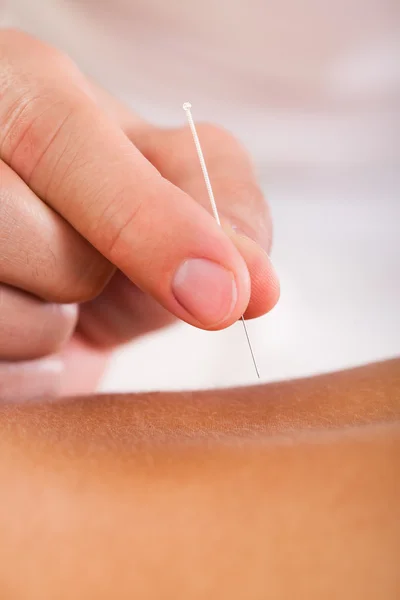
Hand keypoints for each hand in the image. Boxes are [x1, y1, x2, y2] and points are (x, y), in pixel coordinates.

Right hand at [0, 30, 278, 398]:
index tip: (227, 297)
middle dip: (94, 275)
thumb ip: (221, 202)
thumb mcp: (169, 177)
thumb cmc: (101, 202)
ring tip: (32, 284)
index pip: (62, 141)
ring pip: (19, 321)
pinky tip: (13, 317)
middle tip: (69, 250)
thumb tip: (256, 287)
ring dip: (54, 323)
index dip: (151, 225)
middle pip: (57, 253)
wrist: (32, 249)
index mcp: (13, 90)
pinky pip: (4, 375)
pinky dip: (29, 368)